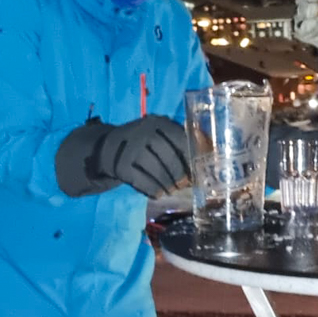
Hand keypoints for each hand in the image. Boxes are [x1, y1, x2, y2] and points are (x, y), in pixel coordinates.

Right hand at [56, 115, 188, 197]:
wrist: (109, 147)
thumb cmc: (145, 143)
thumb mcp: (160, 134)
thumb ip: (181, 141)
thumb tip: (208, 152)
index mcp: (158, 122)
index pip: (179, 138)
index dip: (190, 156)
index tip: (197, 170)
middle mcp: (143, 132)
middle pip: (167, 155)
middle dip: (179, 172)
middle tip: (184, 184)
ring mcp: (130, 148)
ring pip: (155, 168)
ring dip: (167, 183)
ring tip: (172, 190)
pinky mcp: (120, 165)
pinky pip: (141, 180)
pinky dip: (152, 189)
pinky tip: (158, 193)